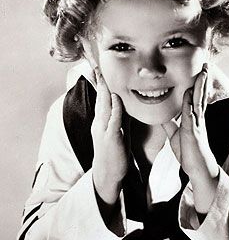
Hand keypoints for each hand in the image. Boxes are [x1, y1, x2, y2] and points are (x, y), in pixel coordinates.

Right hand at [91, 67, 127, 205]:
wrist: (109, 174)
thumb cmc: (115, 153)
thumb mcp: (118, 132)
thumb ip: (119, 118)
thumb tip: (121, 103)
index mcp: (101, 121)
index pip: (101, 99)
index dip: (101, 84)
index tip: (99, 69)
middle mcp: (100, 123)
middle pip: (100, 99)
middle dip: (99, 82)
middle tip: (96, 65)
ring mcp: (104, 130)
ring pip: (104, 106)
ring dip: (105, 90)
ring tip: (104, 75)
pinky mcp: (111, 138)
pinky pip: (113, 120)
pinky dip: (115, 108)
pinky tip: (116, 98)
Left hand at [162, 64, 218, 212]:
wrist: (198, 170)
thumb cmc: (189, 154)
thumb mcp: (175, 136)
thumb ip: (170, 124)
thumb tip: (163, 114)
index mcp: (195, 119)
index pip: (197, 98)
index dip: (198, 84)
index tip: (200, 71)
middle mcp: (198, 119)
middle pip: (201, 95)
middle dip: (203, 80)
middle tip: (206, 65)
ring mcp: (197, 125)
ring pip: (198, 101)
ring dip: (200, 87)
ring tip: (203, 73)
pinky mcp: (193, 134)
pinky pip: (190, 116)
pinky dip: (189, 104)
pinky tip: (188, 93)